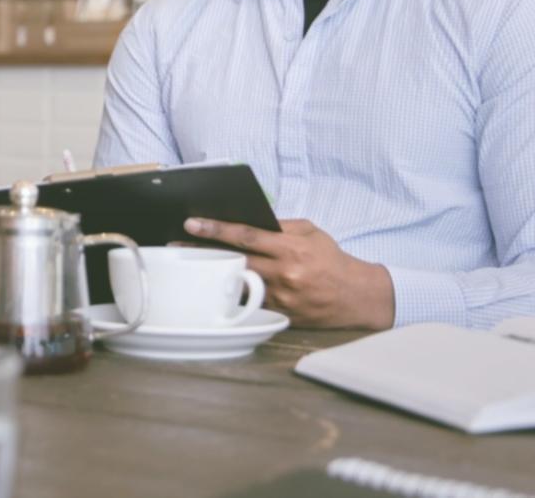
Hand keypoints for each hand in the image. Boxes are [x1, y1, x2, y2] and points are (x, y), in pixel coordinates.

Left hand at [183, 217, 394, 329]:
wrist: (357, 297)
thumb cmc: (332, 260)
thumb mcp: (311, 233)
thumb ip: (280, 226)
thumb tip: (249, 220)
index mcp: (292, 249)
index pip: (246, 236)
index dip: (216, 229)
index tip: (192, 224)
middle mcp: (285, 274)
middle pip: (235, 260)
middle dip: (204, 252)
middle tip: (177, 245)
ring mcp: (281, 298)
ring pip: (238, 283)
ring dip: (214, 273)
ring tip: (190, 263)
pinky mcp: (280, 315)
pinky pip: (249, 302)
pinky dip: (232, 291)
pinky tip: (215, 285)